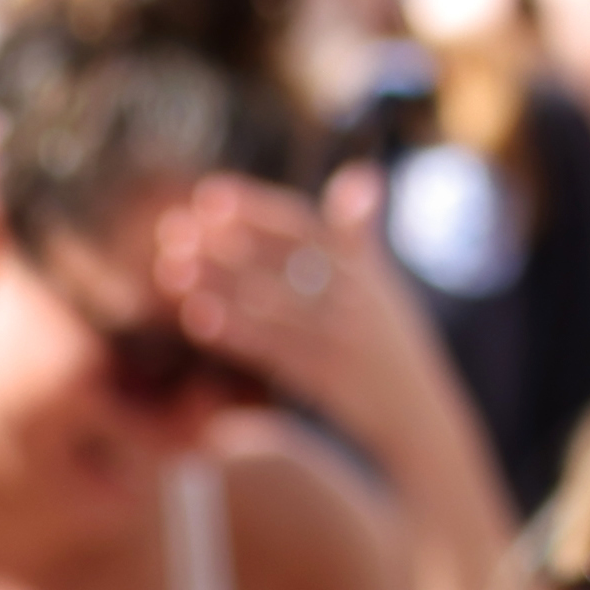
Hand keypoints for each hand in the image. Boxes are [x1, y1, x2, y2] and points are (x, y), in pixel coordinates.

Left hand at [153, 171, 432, 439]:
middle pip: (285, 259)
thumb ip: (361, 235)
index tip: (207, 195)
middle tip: (172, 228)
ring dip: (220, 283)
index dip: (257, 209)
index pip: (306, 227)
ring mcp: (345, 336)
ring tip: (170, 268)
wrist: (419, 414)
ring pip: (273, 302)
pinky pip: (276, 349)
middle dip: (227, 241)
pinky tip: (197, 318)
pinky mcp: (330, 376)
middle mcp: (358, 296)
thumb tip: (360, 175)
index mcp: (366, 269)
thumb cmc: (391, 348)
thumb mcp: (384, 285)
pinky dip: (236, 332)